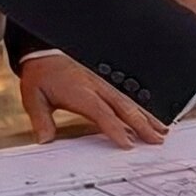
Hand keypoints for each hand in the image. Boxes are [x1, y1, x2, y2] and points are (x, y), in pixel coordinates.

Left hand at [19, 54, 167, 149]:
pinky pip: (126, 96)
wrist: (44, 51)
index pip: (103, 113)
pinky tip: (150, 115)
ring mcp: (103, 84)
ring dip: (146, 116)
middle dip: (142, 125)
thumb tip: (45, 140)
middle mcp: (97, 88)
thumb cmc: (41, 74)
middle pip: (124, 108)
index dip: (116, 129)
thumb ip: (41, 119)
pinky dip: (140, 106)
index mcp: (81, 93)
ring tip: (162, 129)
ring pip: (130, 102)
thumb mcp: (33, 96)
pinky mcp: (105, 82)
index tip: (129, 144)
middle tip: (157, 140)